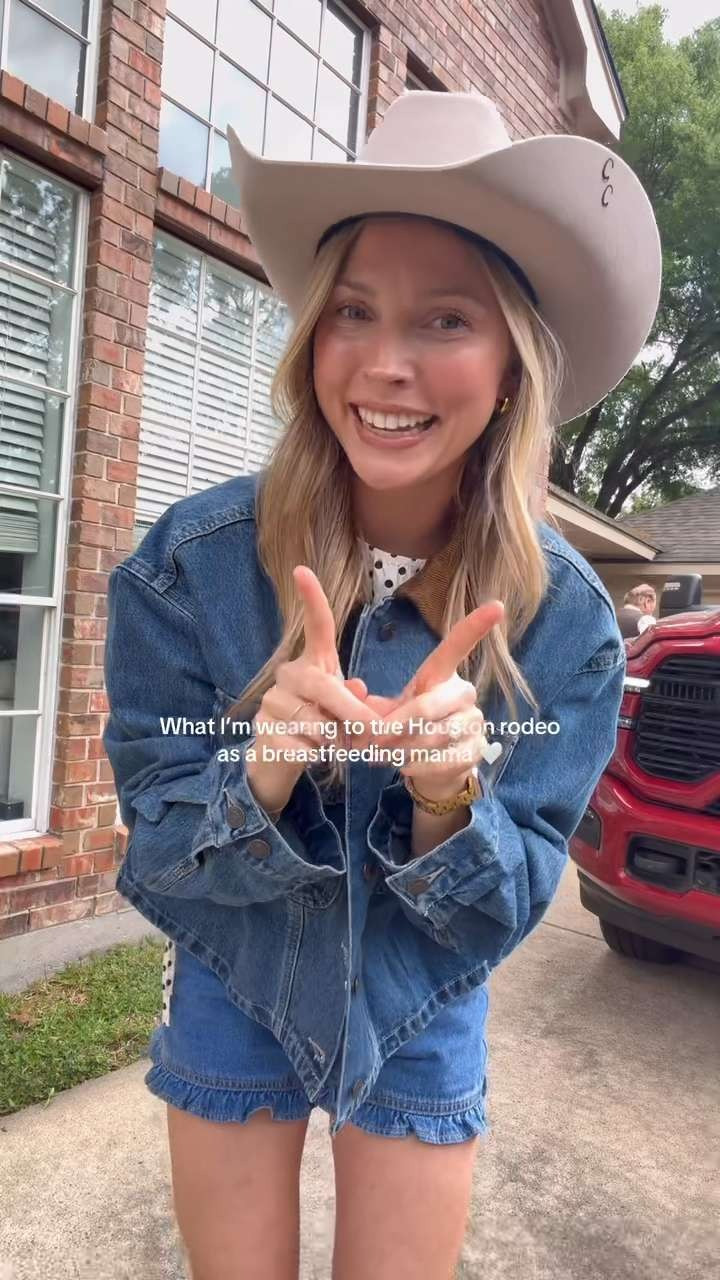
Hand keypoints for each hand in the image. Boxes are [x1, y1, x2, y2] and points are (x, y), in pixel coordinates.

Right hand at [245, 566, 374, 815]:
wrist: (278, 759)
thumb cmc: (320, 727)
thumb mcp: (344, 711)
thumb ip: (356, 698)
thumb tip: (357, 687)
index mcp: (312, 663)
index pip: (316, 627)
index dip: (312, 599)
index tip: (302, 570)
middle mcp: (288, 675)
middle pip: (321, 685)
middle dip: (353, 711)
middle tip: (374, 730)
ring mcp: (272, 702)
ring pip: (316, 722)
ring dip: (337, 741)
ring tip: (338, 745)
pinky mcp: (264, 732)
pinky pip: (303, 745)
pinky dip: (319, 756)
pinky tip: (314, 755)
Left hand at [369, 600, 504, 801]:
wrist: (436, 768)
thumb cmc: (409, 729)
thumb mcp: (390, 711)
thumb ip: (372, 703)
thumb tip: (355, 690)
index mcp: (443, 675)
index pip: (459, 646)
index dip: (477, 626)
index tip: (496, 606)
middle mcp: (464, 694)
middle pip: (428, 706)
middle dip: (394, 726)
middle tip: (371, 739)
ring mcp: (474, 723)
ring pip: (431, 736)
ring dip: (400, 748)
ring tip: (380, 754)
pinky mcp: (476, 751)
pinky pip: (440, 759)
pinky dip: (415, 765)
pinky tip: (404, 765)